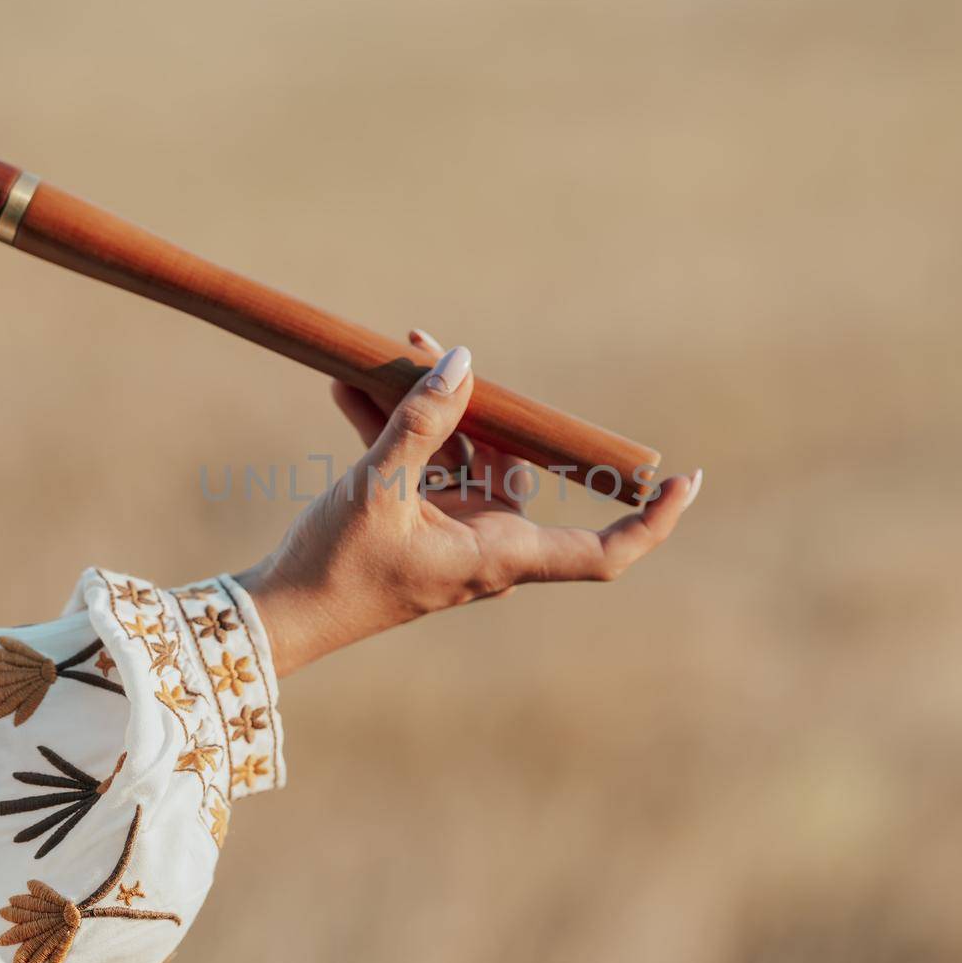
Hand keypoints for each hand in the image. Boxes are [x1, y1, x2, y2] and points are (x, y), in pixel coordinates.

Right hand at [235, 330, 701, 675]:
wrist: (277, 616)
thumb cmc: (335, 570)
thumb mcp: (376, 487)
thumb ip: (421, 423)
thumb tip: (463, 361)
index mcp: (500, 556)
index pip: (604, 552)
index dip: (650, 520)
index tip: (684, 480)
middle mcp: (486, 544)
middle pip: (514, 464)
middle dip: (483, 403)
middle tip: (433, 346)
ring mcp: (450, 531)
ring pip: (461, 454)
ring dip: (426, 407)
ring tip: (391, 353)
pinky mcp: (414, 522)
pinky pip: (420, 464)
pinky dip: (393, 429)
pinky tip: (349, 386)